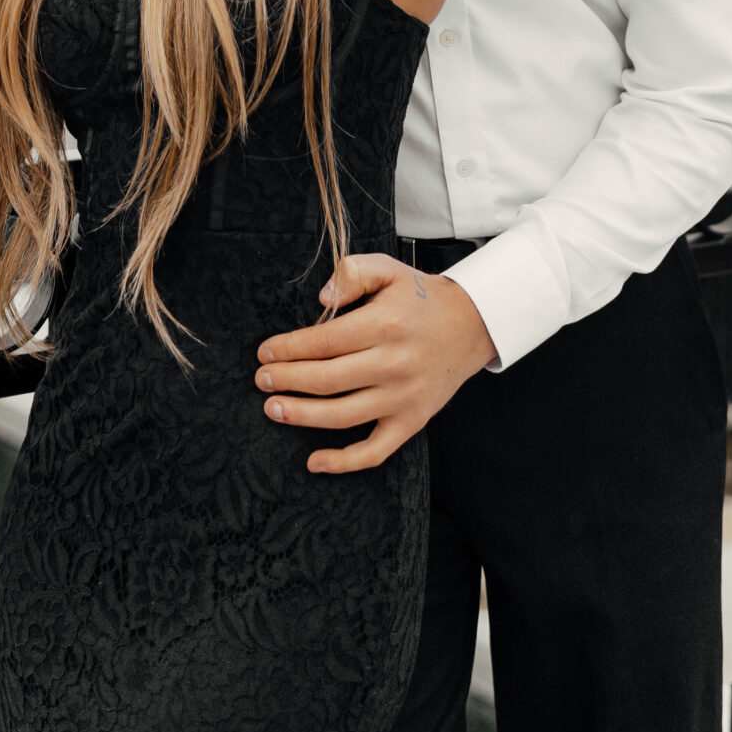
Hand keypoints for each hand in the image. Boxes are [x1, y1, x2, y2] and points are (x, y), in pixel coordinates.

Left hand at [254, 253, 497, 472]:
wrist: (471, 325)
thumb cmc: (420, 298)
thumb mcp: (389, 270)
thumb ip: (352, 273)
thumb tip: (321, 299)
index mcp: (385, 325)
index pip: (325, 341)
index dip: (290, 349)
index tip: (265, 352)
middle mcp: (394, 364)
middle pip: (328, 379)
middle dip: (287, 381)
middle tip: (261, 380)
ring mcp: (404, 398)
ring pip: (343, 416)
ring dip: (302, 416)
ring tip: (273, 409)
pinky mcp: (412, 421)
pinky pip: (375, 451)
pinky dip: (343, 462)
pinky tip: (314, 462)